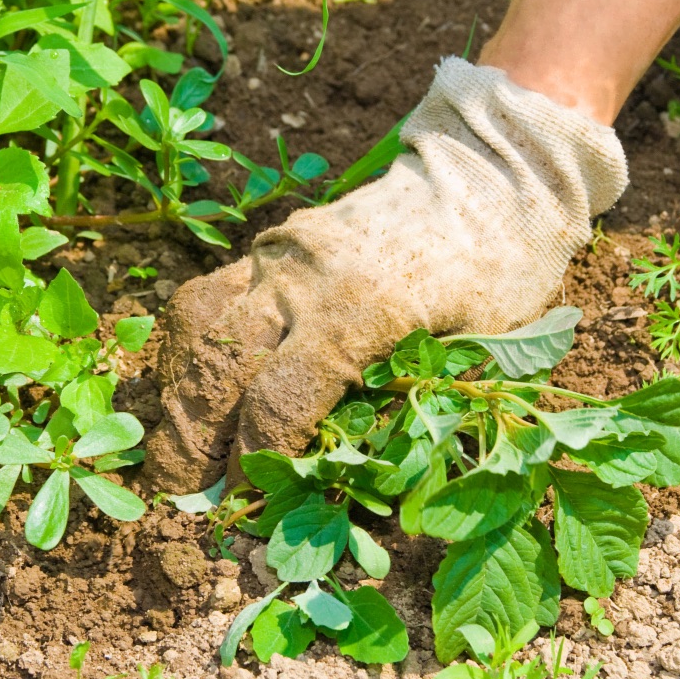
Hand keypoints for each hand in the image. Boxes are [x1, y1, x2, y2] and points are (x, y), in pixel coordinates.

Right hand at [142, 58, 627, 494]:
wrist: (492, 172)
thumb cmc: (501, 269)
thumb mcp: (480, 349)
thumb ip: (413, 407)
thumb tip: (346, 479)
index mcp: (361, 310)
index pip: (278, 402)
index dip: (254, 464)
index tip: (247, 507)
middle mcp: (304, 278)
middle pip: (219, 367)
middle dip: (192, 440)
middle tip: (187, 492)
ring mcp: (281, 253)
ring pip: (198, 325)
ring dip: (178, 392)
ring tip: (179, 442)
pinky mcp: (273, 241)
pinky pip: (209, 294)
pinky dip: (190, 345)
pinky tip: (193, 381)